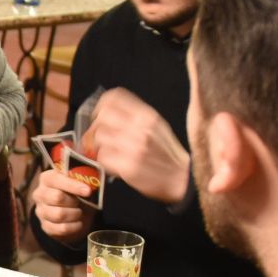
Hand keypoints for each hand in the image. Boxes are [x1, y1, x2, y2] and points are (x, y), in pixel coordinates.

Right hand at [31, 167, 99, 241]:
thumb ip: (83, 177)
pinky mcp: (45, 226)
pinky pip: (62, 228)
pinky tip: (78, 222)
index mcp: (46, 178)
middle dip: (73, 201)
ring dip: (75, 214)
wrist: (72, 212)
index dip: (73, 185)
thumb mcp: (79, 182)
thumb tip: (93, 175)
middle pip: (56, 197)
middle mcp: (39, 194)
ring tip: (79, 212)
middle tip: (81, 202)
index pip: (56, 180)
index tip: (88, 191)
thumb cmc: (76, 193)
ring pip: (59, 214)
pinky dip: (74, 226)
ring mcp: (41, 211)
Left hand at [82, 88, 189, 204]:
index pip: (113, 97)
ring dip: (98, 145)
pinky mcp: (128, 167)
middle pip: (102, 116)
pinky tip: (112, 163)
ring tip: (107, 151)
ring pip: (99, 137)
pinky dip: (103, 161)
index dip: (101, 106)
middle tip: (98, 136)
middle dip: (95, 126)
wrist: (181, 178)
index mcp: (147, 115)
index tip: (100, 115)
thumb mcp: (156, 126)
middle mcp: (140, 129)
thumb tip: (105, 110)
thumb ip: (134, 116)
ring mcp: (134, 148)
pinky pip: (102, 158)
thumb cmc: (166, 153)